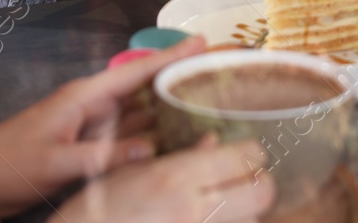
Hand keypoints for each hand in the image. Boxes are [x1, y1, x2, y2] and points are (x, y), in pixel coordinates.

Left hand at [0, 37, 216, 219]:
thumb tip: (151, 148)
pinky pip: (130, 137)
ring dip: (172, 108)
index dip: (171, 57)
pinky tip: (176, 140)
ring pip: (141, 114)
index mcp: (84, 97)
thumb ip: (101, 156)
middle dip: (181, 78)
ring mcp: (93, 127)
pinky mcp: (89, 148)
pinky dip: (153, 136)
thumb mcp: (53, 162)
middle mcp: (94, 107)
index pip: (137, 72)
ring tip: (209, 103)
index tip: (203, 42)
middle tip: (219, 74)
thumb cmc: (8, 165)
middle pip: (146, 88)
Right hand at [53, 135, 273, 222]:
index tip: (247, 151)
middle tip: (245, 179)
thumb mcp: (130, 172)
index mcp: (177, 177)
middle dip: (260, 184)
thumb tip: (213, 142)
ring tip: (225, 203)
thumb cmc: (95, 210)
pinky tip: (210, 218)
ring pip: (251, 222)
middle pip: (262, 194)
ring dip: (244, 212)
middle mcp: (194, 210)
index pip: (245, 157)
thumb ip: (178, 156)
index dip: (252, 152)